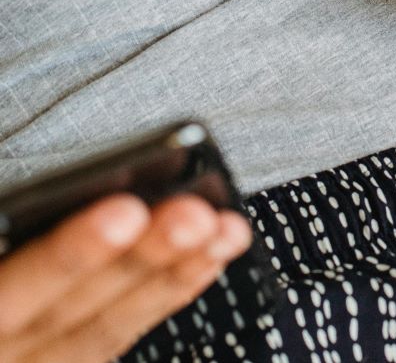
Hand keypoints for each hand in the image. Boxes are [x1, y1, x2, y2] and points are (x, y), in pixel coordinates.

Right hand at [0, 193, 251, 362]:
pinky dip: (161, 298)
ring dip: (168, 278)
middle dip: (138, 262)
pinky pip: (110, 342)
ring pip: (101, 332)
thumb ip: (6, 223)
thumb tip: (37, 200)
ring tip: (223, 229)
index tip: (125, 209)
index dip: (68, 255)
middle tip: (196, 214)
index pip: (8, 296)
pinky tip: (206, 261)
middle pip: (67, 315)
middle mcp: (0, 356)